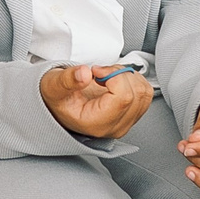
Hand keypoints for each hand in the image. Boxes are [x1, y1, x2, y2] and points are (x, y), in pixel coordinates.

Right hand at [41, 63, 155, 140]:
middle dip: (120, 74)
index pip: (124, 97)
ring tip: (107, 76)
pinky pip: (146, 94)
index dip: (114, 76)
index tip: (96, 71)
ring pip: (144, 92)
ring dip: (127, 76)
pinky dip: (133, 80)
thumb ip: (68, 80)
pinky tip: (115, 80)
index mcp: (96, 123)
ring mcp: (125, 122)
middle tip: (100, 73)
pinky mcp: (132, 114)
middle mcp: (114, 127)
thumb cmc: (56, 98)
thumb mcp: (54, 86)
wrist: (58, 105)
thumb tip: (84, 74)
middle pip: (136, 94)